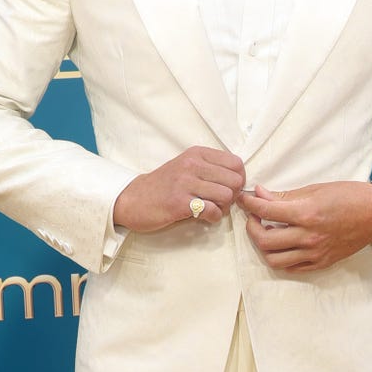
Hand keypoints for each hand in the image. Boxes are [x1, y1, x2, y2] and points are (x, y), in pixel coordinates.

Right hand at [113, 146, 245, 231]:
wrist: (133, 199)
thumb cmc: (164, 185)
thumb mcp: (186, 166)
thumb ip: (210, 168)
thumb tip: (238, 179)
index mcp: (196, 153)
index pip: (236, 163)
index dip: (238, 179)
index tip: (228, 189)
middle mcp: (192, 164)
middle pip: (234, 180)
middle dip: (233, 195)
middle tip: (220, 202)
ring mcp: (185, 183)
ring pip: (226, 195)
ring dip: (223, 208)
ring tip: (212, 209)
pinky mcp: (179, 203)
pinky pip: (212, 211)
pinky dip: (213, 218)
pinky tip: (204, 217)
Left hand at [237, 182, 371, 272]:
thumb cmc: (348, 196)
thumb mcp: (315, 189)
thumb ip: (285, 196)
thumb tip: (260, 195)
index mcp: (307, 214)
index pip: (265, 211)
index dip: (249, 204)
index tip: (243, 199)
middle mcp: (308, 236)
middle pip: (264, 240)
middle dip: (251, 227)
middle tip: (253, 217)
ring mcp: (314, 253)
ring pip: (274, 259)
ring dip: (263, 246)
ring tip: (266, 233)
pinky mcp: (321, 262)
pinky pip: (291, 267)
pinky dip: (280, 258)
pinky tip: (280, 245)